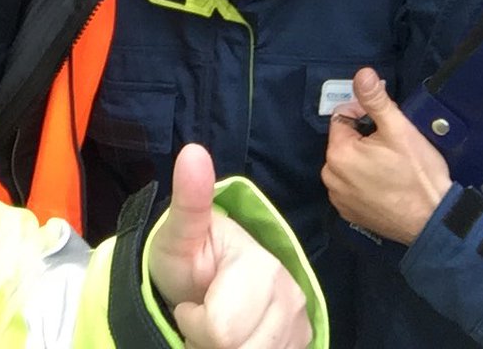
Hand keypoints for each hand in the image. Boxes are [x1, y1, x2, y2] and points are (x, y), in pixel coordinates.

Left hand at [149, 144, 312, 347]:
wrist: (205, 276)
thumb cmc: (188, 256)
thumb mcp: (179, 232)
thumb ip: (188, 199)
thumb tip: (193, 151)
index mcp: (261, 265)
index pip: (221, 331)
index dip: (194, 322)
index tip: (191, 300)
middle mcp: (291, 294)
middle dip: (210, 341)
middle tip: (204, 313)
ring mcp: (300, 320)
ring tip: (219, 323)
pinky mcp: (303, 340)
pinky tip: (239, 335)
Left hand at [322, 67, 452, 244]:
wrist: (434, 220)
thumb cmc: (418, 173)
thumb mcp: (398, 129)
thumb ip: (375, 100)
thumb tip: (362, 74)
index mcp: (338, 153)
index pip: (342, 117)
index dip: (363, 115)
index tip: (386, 124)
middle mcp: (331, 177)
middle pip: (344, 142)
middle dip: (363, 138)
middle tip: (391, 147)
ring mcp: (339, 198)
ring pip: (347, 164)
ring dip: (363, 160)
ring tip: (390, 166)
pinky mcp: (349, 214)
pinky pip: (350, 186)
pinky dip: (363, 181)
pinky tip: (385, 184)